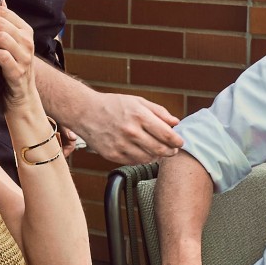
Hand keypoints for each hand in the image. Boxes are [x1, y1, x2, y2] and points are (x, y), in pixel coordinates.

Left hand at [0, 5, 35, 102]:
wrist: (22, 94)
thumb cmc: (13, 64)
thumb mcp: (12, 41)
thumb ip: (7, 22)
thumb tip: (1, 0)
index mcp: (26, 30)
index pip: (3, 11)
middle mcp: (28, 41)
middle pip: (0, 22)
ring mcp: (25, 56)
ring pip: (1, 37)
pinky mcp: (18, 71)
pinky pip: (2, 56)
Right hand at [62, 90, 181, 165]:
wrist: (85, 112)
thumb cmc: (113, 105)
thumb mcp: (138, 101)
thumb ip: (159, 112)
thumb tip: (176, 122)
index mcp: (139, 116)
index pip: (167, 135)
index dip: (177, 141)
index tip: (180, 142)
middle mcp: (131, 132)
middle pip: (160, 150)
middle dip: (170, 151)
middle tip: (172, 150)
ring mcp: (121, 145)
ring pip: (148, 158)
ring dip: (156, 156)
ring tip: (156, 150)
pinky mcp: (112, 155)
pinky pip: (133, 162)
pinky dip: (141, 159)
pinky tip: (141, 151)